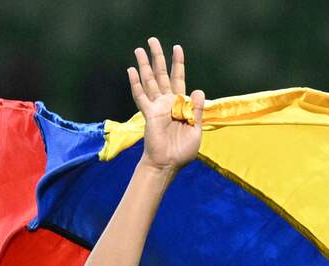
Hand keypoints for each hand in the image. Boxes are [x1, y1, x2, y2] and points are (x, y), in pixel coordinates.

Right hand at [128, 37, 204, 172]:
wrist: (168, 163)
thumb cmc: (183, 150)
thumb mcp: (196, 129)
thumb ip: (197, 110)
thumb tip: (198, 89)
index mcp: (181, 104)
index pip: (179, 78)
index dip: (178, 63)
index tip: (177, 47)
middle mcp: (167, 102)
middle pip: (161, 74)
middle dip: (158, 57)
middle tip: (152, 40)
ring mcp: (157, 107)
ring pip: (149, 81)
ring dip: (144, 65)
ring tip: (139, 49)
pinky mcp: (149, 114)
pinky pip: (141, 96)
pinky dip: (135, 83)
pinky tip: (131, 70)